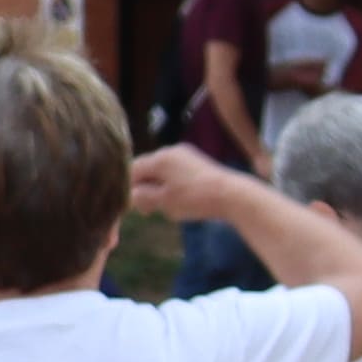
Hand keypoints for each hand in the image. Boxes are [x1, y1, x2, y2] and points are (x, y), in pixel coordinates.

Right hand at [132, 142, 259, 225]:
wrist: (232, 195)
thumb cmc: (194, 199)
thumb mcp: (162, 201)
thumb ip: (141, 197)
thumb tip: (131, 194)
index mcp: (159, 158)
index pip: (132, 170)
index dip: (128, 188)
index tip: (133, 207)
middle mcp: (171, 150)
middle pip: (147, 169)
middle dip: (144, 189)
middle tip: (148, 211)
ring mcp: (186, 154)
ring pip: (161, 171)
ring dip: (158, 188)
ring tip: (165, 207)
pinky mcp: (197, 162)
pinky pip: (175, 172)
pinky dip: (171, 184)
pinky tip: (179, 200)